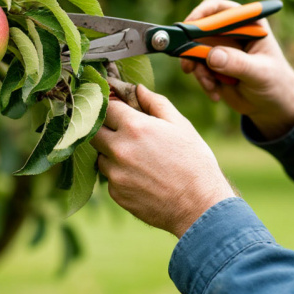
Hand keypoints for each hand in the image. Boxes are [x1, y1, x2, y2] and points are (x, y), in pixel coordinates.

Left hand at [91, 85, 235, 237]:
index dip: (111, 105)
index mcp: (135, 127)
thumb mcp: (180, 125)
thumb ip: (155, 103)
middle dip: (104, 128)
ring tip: (137, 158)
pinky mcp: (116, 194)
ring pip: (100, 156)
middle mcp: (119, 149)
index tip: (117, 107)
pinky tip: (141, 177)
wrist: (200, 205)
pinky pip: (109, 178)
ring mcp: (115, 174)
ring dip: (111, 153)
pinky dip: (120, 174)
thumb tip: (137, 88)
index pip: (106, 106)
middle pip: (93, 130)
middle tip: (122, 131)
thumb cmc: (194, 162)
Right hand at [181, 0, 293, 139]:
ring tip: (211, 86)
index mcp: (247, 23)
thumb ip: (238, 63)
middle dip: (190, 48)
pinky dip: (203, 82)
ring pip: (194, 52)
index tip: (189, 29)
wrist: (272, 106)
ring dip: (198, 70)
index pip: (218, 9)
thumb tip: (212, 55)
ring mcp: (220, 49)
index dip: (200, 14)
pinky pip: (197, 69)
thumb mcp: (260, 73)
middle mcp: (230, 32)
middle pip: (198, 30)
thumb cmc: (275, 82)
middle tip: (188, 67)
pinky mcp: (212, 66)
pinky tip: (216, 94)